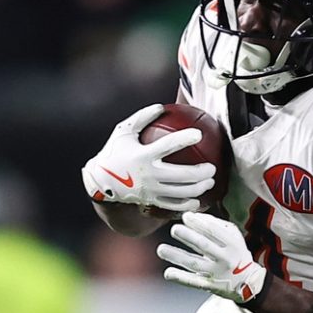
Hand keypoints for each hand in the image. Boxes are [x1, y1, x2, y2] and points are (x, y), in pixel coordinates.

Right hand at [82, 103, 215, 211]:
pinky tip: (198, 200)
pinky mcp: (151, 201)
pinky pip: (174, 206)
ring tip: (210, 181)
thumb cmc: (115, 152)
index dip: (184, 139)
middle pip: (182, 175)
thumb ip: (142, 117)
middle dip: (202, 172)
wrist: (100, 181)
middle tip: (212, 167)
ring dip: (200, 188)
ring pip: (182, 192)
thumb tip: (162, 106)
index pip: (167, 146)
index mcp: (142, 155)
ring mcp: (151, 190)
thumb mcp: (123, 131)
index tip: (199, 134)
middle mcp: (148, 174)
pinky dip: (188, 204)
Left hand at [158, 213, 266, 302]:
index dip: (198, 223)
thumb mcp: (234, 236)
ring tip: (161, 249)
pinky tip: (168, 273)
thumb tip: (194, 216)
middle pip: (204, 246)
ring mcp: (217, 274)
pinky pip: (193, 282)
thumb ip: (216, 224)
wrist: (248, 281)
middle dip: (188, 236)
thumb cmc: (236, 253)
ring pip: (194, 263)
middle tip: (174, 229)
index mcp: (233, 244)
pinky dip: (180, 277)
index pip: (214, 231)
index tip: (185, 217)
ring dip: (177, 256)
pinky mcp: (210, 286)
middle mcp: (226, 259)